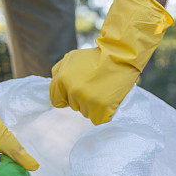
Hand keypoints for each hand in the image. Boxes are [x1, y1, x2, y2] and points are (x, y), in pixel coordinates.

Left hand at [50, 0, 173, 124]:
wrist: (120, 56)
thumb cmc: (96, 57)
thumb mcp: (71, 57)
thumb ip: (58, 71)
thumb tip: (54, 86)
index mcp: (62, 80)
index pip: (56, 100)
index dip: (66, 96)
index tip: (78, 90)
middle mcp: (73, 92)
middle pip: (73, 106)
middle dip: (81, 98)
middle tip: (94, 85)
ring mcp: (87, 102)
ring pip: (85, 113)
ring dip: (92, 105)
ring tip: (103, 90)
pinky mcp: (101, 110)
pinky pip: (97, 119)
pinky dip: (103, 113)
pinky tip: (108, 100)